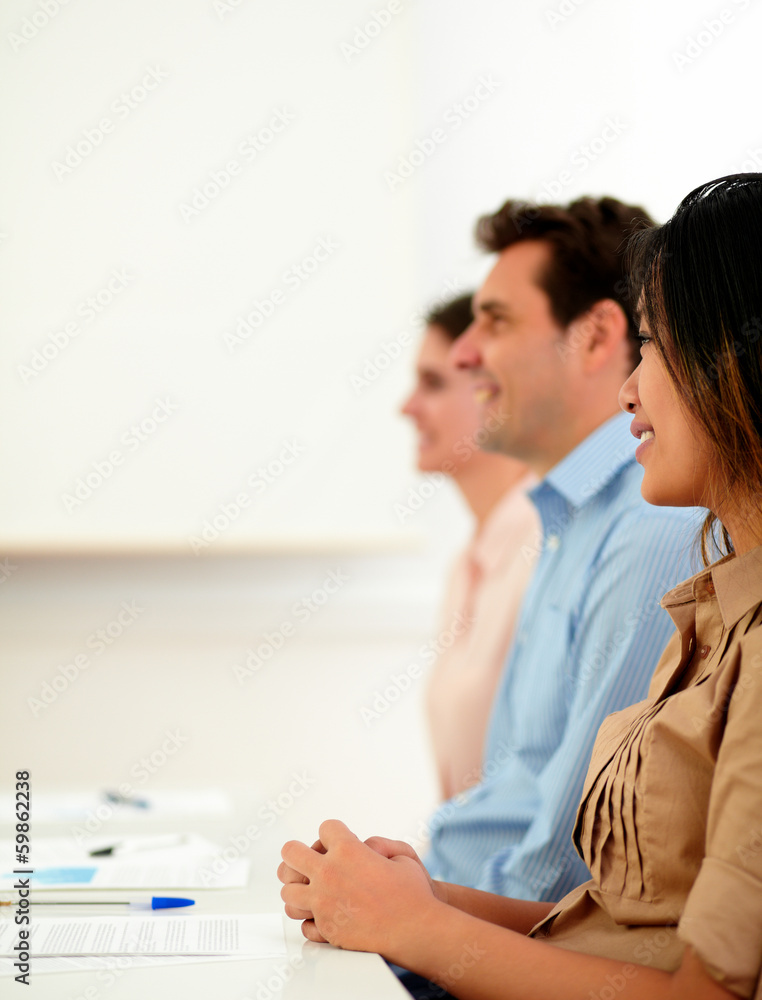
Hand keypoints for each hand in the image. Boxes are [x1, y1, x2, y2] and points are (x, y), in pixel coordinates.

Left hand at [279, 819, 439, 954]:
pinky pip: (303, 923)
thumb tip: (362, 848)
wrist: (417, 931)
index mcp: (349, 850)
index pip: (325, 828)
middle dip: (297, 853)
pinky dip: (309, 919)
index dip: (334, 833)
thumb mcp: (402, 854)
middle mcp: (330, 874)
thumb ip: (376, 846)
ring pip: (288, 891)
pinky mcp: (325, 929)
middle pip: (291, 853)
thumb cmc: (413, 893)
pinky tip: (321, 916)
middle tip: (305, 859)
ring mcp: (323, 903)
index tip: (338, 840)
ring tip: (311, 891)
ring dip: (298, 888)